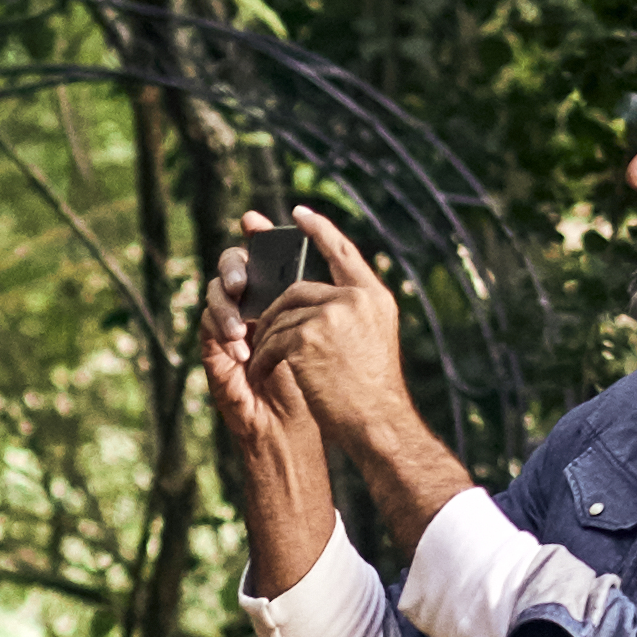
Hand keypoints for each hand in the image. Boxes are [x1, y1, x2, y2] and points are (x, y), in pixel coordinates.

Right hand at [199, 243, 331, 585]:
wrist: (297, 432)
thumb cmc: (315, 388)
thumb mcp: (326, 339)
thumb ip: (322, 303)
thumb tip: (335, 255)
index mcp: (276, 301)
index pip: (261, 257)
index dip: (255, 236)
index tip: (255, 218)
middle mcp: (248, 310)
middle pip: (232, 269)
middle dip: (236, 266)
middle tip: (248, 278)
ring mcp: (229, 331)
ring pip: (214, 296)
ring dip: (227, 306)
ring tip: (244, 320)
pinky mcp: (215, 356)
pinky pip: (206, 329)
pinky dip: (220, 332)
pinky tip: (240, 343)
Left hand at [245, 199, 418, 444]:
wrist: (377, 422)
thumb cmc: (372, 393)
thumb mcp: (372, 340)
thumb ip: (349, 313)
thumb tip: (312, 300)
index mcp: (373, 296)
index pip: (342, 252)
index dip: (319, 230)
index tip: (298, 214)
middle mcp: (355, 298)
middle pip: (296, 290)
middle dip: (273, 313)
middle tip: (260, 333)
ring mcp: (332, 314)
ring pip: (279, 317)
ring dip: (266, 342)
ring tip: (262, 363)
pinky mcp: (308, 336)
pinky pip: (271, 340)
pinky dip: (262, 359)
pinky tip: (261, 374)